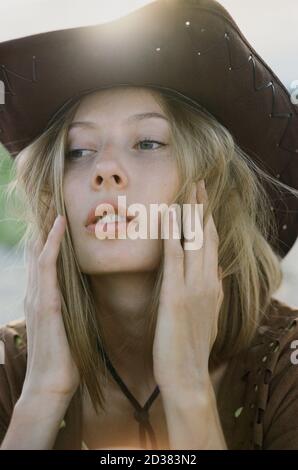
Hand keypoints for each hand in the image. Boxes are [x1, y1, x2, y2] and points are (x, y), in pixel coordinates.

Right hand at [22, 212, 79, 399]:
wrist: (51, 386)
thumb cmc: (64, 360)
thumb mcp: (68, 328)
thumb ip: (70, 309)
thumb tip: (83, 295)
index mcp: (43, 299)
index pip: (44, 261)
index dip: (50, 238)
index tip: (59, 216)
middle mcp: (36, 293)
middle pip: (38, 251)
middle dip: (44, 227)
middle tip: (52, 200)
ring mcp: (38, 297)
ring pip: (39, 252)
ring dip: (46, 227)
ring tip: (53, 202)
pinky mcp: (46, 303)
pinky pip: (47, 265)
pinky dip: (51, 243)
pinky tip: (58, 225)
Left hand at [152, 179, 223, 392]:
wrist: (187, 375)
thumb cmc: (191, 347)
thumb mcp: (208, 315)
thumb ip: (213, 290)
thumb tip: (218, 270)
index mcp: (213, 285)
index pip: (211, 245)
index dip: (207, 220)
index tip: (203, 201)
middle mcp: (207, 281)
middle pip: (206, 236)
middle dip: (202, 207)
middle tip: (199, 182)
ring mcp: (194, 287)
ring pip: (194, 241)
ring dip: (191, 212)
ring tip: (189, 187)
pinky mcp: (176, 295)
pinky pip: (174, 257)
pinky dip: (172, 233)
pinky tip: (169, 214)